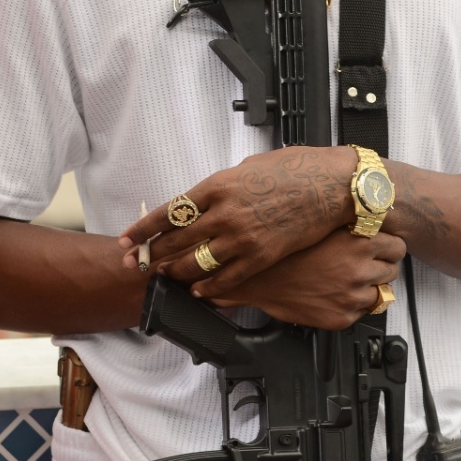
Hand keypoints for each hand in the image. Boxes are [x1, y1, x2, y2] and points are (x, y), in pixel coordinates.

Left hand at [117, 146, 356, 288]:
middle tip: (135, 264)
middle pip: (176, 241)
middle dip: (151, 255)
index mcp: (217, 186)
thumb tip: (204, 202)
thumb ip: (221, 188)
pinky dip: (208, 286)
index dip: (143, 229)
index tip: (127, 239)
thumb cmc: (295, 170)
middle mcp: (224, 213)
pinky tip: (197, 291)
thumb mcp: (247, 169)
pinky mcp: (261, 256)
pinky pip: (227, 278)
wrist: (333, 186)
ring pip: (196, 263)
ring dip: (174, 272)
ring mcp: (242, 238)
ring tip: (161, 278)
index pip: (169, 212)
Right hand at [200, 229, 405, 330]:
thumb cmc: (280, 249)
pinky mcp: (342, 317)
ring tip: (348, 278)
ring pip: (382, 292)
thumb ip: (343, 218)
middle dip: (380, 265)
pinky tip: (335, 292)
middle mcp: (358, 270)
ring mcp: (351, 296)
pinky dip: (354, 303)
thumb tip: (362, 208)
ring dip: (370, 286)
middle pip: (392, 269)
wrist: (254, 278)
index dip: (387, 244)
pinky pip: (363, 311)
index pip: (397, 245)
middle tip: (363, 263)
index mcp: (357, 243)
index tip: (381, 246)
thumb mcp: (314, 222)